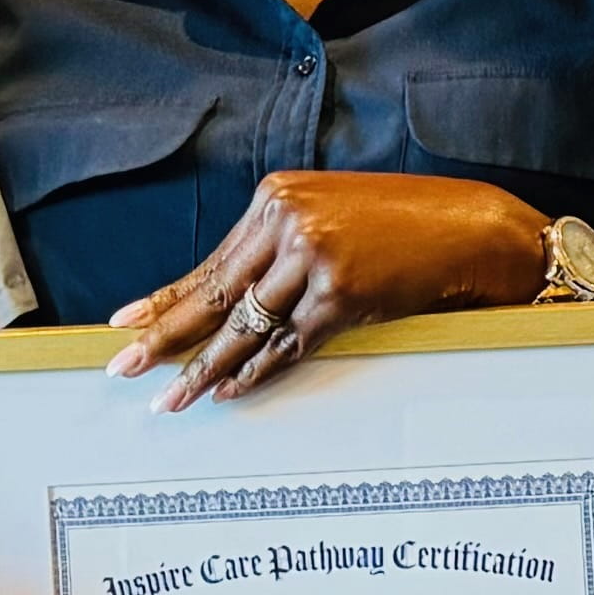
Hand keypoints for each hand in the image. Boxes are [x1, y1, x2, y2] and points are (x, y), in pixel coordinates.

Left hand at [112, 173, 557, 405]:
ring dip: (204, 368)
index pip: (212, 261)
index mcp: (278, 196)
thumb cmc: (406, 224)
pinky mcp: (343, 294)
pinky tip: (230, 391)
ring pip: (244, 327)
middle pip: (215, 292)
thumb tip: (231, 297)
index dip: (166, 297)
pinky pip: (288, 345)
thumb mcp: (331, 215)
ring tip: (170, 398)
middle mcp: (289, 221)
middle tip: (122, 364)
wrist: (471, 229)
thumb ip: (280, 243)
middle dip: (164, 334)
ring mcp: (314, 258)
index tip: (126, 321)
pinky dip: (258, 372)